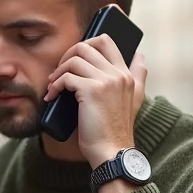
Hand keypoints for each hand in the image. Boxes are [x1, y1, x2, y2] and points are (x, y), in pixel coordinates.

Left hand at [42, 34, 147, 166]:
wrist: (112, 152)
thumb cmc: (116, 129)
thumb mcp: (135, 99)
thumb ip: (139, 75)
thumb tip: (140, 55)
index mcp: (126, 74)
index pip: (105, 41)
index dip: (84, 44)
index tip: (73, 61)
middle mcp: (118, 74)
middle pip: (86, 46)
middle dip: (67, 55)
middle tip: (59, 72)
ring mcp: (106, 81)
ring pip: (74, 60)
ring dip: (59, 71)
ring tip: (53, 85)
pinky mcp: (91, 91)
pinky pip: (67, 77)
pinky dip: (55, 85)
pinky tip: (52, 96)